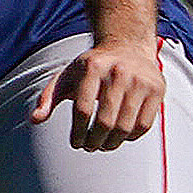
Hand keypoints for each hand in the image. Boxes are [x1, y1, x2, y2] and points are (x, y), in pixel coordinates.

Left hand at [30, 42, 164, 151]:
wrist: (127, 46)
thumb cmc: (90, 68)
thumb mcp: (66, 76)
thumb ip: (48, 98)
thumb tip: (34, 120)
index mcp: (92, 67)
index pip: (82, 110)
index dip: (77, 133)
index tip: (75, 143)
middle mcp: (119, 71)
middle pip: (104, 122)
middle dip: (94, 142)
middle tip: (89, 146)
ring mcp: (141, 80)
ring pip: (125, 127)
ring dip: (111, 144)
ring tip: (103, 145)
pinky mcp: (157, 89)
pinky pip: (144, 125)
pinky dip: (131, 137)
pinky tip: (120, 136)